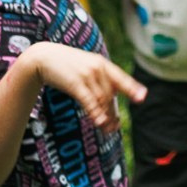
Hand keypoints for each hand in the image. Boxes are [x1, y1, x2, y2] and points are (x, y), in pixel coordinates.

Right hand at [27, 42, 145, 133]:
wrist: (44, 57)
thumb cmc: (67, 64)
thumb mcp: (86, 66)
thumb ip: (100, 79)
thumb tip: (110, 98)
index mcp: (102, 63)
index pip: (121, 78)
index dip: (132, 88)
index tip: (142, 97)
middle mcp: (98, 68)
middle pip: (110, 95)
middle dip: (112, 112)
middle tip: (114, 127)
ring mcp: (87, 75)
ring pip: (102, 100)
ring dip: (105, 117)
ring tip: (107, 129)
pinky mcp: (75, 83)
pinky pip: (89, 100)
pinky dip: (95, 112)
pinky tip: (99, 122)